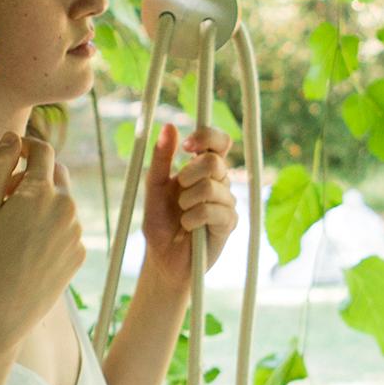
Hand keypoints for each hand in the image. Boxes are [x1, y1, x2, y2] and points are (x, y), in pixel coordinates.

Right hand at [0, 130, 83, 348]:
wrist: (1, 311)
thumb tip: (13, 138)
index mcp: (42, 191)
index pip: (43, 149)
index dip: (26, 146)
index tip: (13, 154)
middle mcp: (66, 207)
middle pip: (56, 173)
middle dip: (34, 175)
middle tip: (6, 195)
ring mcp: (76, 232)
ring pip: (61, 202)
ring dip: (42, 204)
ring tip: (13, 230)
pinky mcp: (80, 254)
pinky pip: (66, 230)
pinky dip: (50, 229)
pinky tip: (27, 251)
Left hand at [139, 120, 235, 283]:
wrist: (164, 258)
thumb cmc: (160, 222)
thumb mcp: (154, 188)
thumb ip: (162, 159)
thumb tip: (169, 126)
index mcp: (203, 169)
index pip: (219, 141)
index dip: (207, 136)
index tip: (187, 145)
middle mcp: (219, 182)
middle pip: (215, 161)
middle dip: (190, 173)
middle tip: (179, 189)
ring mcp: (227, 202)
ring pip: (212, 186)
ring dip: (188, 201)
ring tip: (181, 215)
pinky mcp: (229, 223)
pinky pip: (213, 211)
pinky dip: (193, 218)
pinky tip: (189, 227)